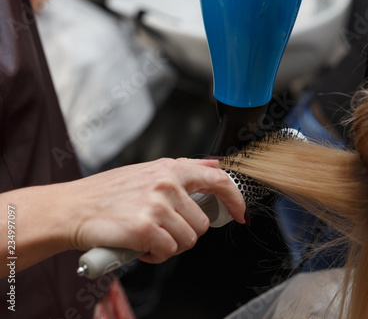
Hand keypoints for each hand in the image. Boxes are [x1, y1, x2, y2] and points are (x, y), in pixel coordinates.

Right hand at [61, 158, 245, 262]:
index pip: (219, 180)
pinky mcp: (145, 229)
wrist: (72, 208)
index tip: (239, 213)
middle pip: (202, 223)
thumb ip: (184, 170)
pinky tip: (139, 245)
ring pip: (188, 240)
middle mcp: (167, 184)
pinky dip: (155, 255)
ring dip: (170, 245)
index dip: (235, 199)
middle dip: (185, 233)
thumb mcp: (149, 170)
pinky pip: (168, 252)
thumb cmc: (108, 193)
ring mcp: (157, 206)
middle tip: (163, 230)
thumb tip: (216, 166)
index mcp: (171, 168)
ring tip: (148, 236)